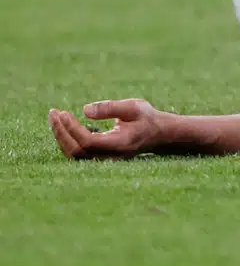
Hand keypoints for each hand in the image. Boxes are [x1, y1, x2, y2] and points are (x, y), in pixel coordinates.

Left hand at [49, 99, 169, 159]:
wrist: (159, 134)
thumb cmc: (147, 118)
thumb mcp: (134, 107)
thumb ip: (111, 108)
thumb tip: (85, 111)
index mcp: (121, 143)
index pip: (89, 142)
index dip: (73, 129)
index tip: (64, 113)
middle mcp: (112, 156)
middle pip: (78, 151)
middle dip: (61, 133)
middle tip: (53, 113)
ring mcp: (106, 159)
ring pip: (75, 154)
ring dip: (62, 137)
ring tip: (55, 118)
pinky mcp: (101, 157)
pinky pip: (78, 153)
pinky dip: (68, 140)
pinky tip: (64, 125)